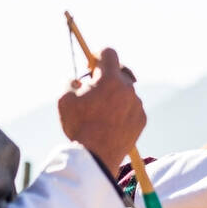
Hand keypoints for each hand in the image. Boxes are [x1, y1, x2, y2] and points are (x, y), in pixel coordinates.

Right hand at [57, 47, 146, 172]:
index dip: (100, 54)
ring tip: (100, 111)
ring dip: (115, 96)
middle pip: (120, 72)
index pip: (109, 53)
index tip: (94, 61)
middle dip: (108, 76)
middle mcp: (127, 89)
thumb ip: (71, 83)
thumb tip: (77, 80)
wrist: (97, 154)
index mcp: (109, 79)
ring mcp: (137, 104)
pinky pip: (132, 108)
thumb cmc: (78, 125)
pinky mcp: (142, 119)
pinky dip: (123, 111)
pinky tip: (110, 123)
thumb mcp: (64, 99)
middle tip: (95, 86)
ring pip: (126, 92)